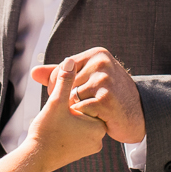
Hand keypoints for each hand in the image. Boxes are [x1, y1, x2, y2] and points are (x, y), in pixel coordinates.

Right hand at [26, 59, 105, 171]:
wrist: (34, 159)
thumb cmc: (45, 133)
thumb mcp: (56, 103)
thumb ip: (65, 81)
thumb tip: (70, 61)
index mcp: (98, 126)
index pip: (91, 101)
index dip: (74, 97)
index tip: (62, 105)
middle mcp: (99, 138)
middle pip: (86, 111)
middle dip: (72, 107)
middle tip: (57, 114)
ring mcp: (90, 147)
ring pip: (81, 122)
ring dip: (69, 117)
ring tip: (55, 122)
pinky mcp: (80, 152)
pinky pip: (77, 134)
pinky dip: (68, 128)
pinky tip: (56, 129)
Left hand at [31, 47, 145, 144]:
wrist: (137, 116)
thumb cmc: (110, 97)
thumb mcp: (89, 80)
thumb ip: (61, 76)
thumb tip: (33, 72)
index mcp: (97, 54)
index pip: (62, 68)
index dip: (59, 85)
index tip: (67, 97)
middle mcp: (101, 62)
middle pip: (65, 83)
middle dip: (66, 98)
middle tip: (78, 108)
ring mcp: (104, 79)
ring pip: (71, 96)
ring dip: (75, 109)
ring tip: (87, 112)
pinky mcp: (105, 98)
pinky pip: (80, 108)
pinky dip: (84, 117)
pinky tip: (95, 117)